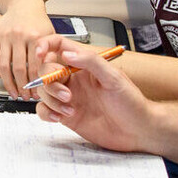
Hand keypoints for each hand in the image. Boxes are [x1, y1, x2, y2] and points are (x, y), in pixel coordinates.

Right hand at [0, 4, 59, 94]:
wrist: (24, 5)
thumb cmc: (38, 21)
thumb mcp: (50, 35)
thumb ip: (52, 54)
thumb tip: (52, 75)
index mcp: (35, 36)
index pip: (35, 66)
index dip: (36, 82)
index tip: (37, 92)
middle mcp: (18, 36)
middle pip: (19, 68)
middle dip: (22, 86)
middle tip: (26, 96)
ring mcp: (4, 36)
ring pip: (4, 66)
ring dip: (8, 83)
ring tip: (14, 92)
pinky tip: (3, 78)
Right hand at [34, 37, 153, 153]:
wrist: (137, 131)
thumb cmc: (131, 103)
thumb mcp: (114, 78)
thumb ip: (91, 62)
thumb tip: (68, 54)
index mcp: (85, 65)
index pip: (58, 46)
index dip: (45, 46)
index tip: (40, 55)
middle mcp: (74, 79)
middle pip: (45, 70)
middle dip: (50, 82)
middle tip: (67, 94)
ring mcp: (69, 97)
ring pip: (43, 91)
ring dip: (51, 99)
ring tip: (69, 108)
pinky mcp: (66, 115)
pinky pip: (45, 109)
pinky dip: (46, 113)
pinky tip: (59, 117)